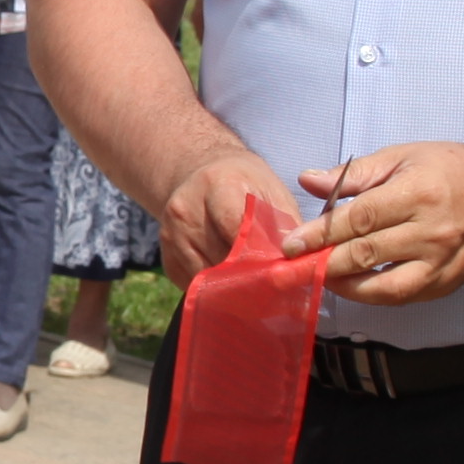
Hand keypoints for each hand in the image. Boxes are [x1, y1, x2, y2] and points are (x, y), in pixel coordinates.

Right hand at [158, 136, 294, 275]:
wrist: (201, 173)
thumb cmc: (244, 183)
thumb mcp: (272, 191)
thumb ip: (286, 225)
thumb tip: (298, 262)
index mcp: (217, 185)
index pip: (237, 229)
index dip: (261, 255)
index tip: (279, 272)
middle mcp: (186, 210)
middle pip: (222, 259)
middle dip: (250, 277)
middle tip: (274, 287)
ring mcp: (171, 235)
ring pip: (208, 279)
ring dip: (232, 288)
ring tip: (254, 287)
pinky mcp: (166, 256)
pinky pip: (194, 286)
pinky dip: (215, 289)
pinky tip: (229, 279)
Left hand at [295, 141, 463, 305]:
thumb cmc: (450, 171)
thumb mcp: (403, 158)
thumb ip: (354, 174)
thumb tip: (310, 180)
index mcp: (418, 193)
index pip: (358, 219)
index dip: (320, 234)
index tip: (292, 244)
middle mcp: (432, 232)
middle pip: (366, 253)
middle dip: (324, 262)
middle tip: (293, 267)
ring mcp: (441, 263)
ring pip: (383, 286)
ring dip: (345, 286)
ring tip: (320, 278)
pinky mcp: (445, 283)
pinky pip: (401, 297)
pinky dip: (371, 295)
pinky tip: (351, 285)